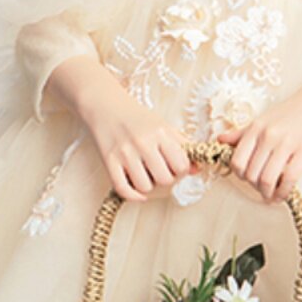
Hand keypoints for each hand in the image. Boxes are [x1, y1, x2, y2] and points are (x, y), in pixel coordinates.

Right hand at [80, 84, 195, 203]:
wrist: (106, 105)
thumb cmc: (137, 118)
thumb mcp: (163, 126)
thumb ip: (182, 146)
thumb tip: (196, 169)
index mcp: (160, 132)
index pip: (181, 165)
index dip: (181, 171)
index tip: (175, 167)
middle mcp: (143, 142)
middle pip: (165, 179)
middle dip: (166, 180)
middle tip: (160, 172)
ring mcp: (124, 153)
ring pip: (145, 187)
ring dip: (148, 186)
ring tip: (146, 176)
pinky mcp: (109, 160)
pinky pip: (123, 189)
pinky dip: (133, 196)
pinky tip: (137, 190)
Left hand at [213, 77, 301, 202]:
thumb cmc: (295, 109)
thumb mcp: (265, 117)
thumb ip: (243, 132)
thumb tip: (220, 140)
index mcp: (256, 127)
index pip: (237, 160)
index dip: (240, 176)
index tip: (248, 180)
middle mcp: (268, 135)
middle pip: (251, 173)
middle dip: (254, 187)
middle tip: (262, 190)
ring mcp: (286, 142)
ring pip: (267, 179)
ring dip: (267, 194)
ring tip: (271, 196)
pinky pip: (289, 179)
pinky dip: (283, 192)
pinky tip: (283, 195)